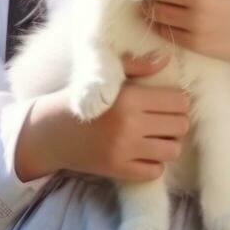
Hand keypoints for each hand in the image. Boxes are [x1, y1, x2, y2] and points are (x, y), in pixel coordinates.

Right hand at [16, 53, 190, 182]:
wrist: (49, 133)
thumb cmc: (80, 99)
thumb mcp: (106, 76)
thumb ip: (138, 65)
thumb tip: (166, 58)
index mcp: (130, 98)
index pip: (179, 101)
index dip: (178, 100)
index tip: (168, 101)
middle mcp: (130, 125)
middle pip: (180, 126)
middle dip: (176, 121)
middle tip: (163, 119)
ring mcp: (125, 151)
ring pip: (173, 150)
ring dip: (169, 143)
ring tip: (156, 136)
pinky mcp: (118, 171)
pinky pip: (155, 172)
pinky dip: (154, 163)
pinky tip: (143, 153)